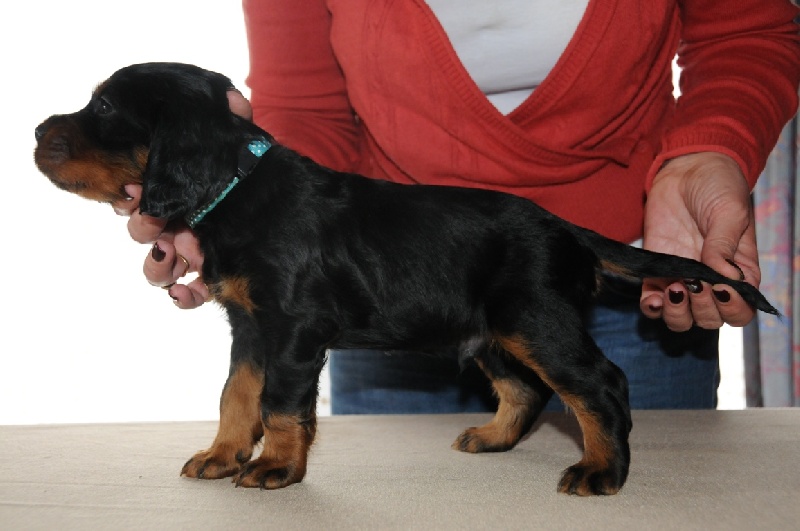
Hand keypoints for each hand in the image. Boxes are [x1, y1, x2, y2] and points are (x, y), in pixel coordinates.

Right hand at [113, 89, 252, 308]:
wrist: (297, 218)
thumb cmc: (261, 178)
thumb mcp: (246, 146)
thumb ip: (237, 122)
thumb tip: (235, 99)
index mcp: (187, 188)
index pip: (150, 193)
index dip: (138, 195)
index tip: (134, 194)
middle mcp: (187, 219)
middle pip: (148, 231)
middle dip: (146, 231)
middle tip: (158, 229)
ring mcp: (198, 252)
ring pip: (161, 266)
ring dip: (159, 267)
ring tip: (173, 261)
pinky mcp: (214, 280)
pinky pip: (189, 292)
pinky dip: (184, 295)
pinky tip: (186, 292)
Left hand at [640, 152, 760, 330]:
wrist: (686, 170)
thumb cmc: (718, 188)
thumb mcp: (729, 213)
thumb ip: (724, 246)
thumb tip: (725, 278)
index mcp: (739, 272)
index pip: (741, 311)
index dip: (732, 308)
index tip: (720, 287)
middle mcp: (711, 282)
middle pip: (709, 320)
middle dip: (702, 309)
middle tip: (695, 282)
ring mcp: (681, 278)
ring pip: (680, 319)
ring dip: (677, 314)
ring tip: (674, 288)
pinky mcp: (656, 271)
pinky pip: (651, 303)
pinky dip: (651, 308)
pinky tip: (653, 298)